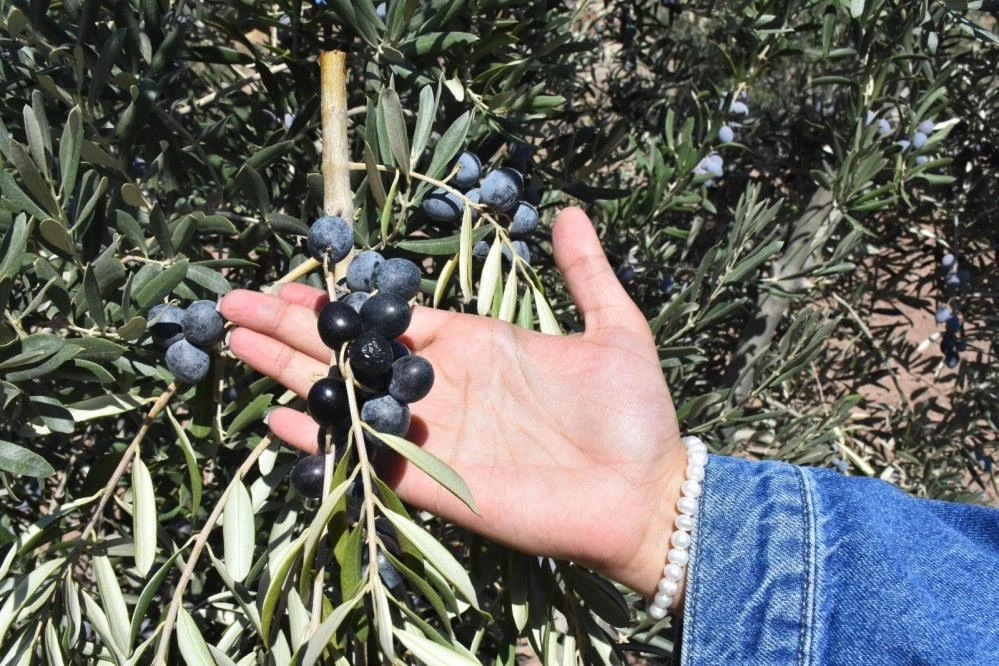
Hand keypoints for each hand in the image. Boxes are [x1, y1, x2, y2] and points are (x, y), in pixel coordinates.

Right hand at [221, 207, 685, 601]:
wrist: (646, 493)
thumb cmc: (632, 415)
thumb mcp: (614, 329)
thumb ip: (586, 272)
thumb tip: (570, 211)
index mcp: (474, 346)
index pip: (388, 318)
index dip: (338, 304)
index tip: (287, 284)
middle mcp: (442, 386)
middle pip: (351, 353)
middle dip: (291, 330)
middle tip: (230, 306)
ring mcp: (433, 434)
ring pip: (347, 398)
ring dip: (290, 373)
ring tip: (235, 347)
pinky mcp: (435, 480)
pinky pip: (367, 458)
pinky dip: (323, 440)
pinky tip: (281, 417)